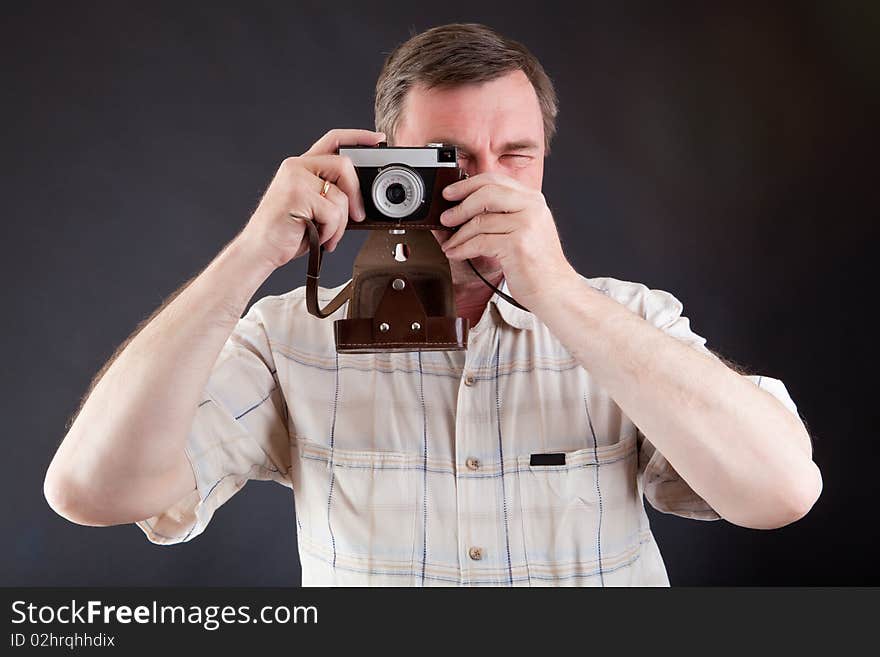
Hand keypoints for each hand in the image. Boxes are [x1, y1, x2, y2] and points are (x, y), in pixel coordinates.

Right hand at [236, 128, 385, 270]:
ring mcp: (295, 179)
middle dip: (356, 195)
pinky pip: (332, 213)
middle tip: (357, 215)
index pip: (333, 139)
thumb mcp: (313, 207)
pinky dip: (330, 231)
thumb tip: (361, 199)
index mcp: (301, 166)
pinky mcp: (296, 195)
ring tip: (325, 234)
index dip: (358, 136)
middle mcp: (296, 167)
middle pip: (344, 165)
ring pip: (340, 195)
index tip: (377, 138)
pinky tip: (317, 236)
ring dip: (339, 223)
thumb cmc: (287, 231)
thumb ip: (331, 193)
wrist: (260, 249)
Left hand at [438, 172, 577, 308]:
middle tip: (445, 218)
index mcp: (532, 199)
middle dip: (460, 206)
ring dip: (458, 234)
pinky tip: (456, 253)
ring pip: (480, 221)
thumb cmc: (536, 264)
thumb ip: (501, 214)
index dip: (467, 185)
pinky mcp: (517, 244)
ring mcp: (526, 224)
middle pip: (486, 193)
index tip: (450, 193)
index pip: (495, 180)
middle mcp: (532, 207)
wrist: (555, 290)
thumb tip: (462, 208)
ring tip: (450, 243)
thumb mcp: (523, 230)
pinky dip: (463, 248)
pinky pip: (480, 241)